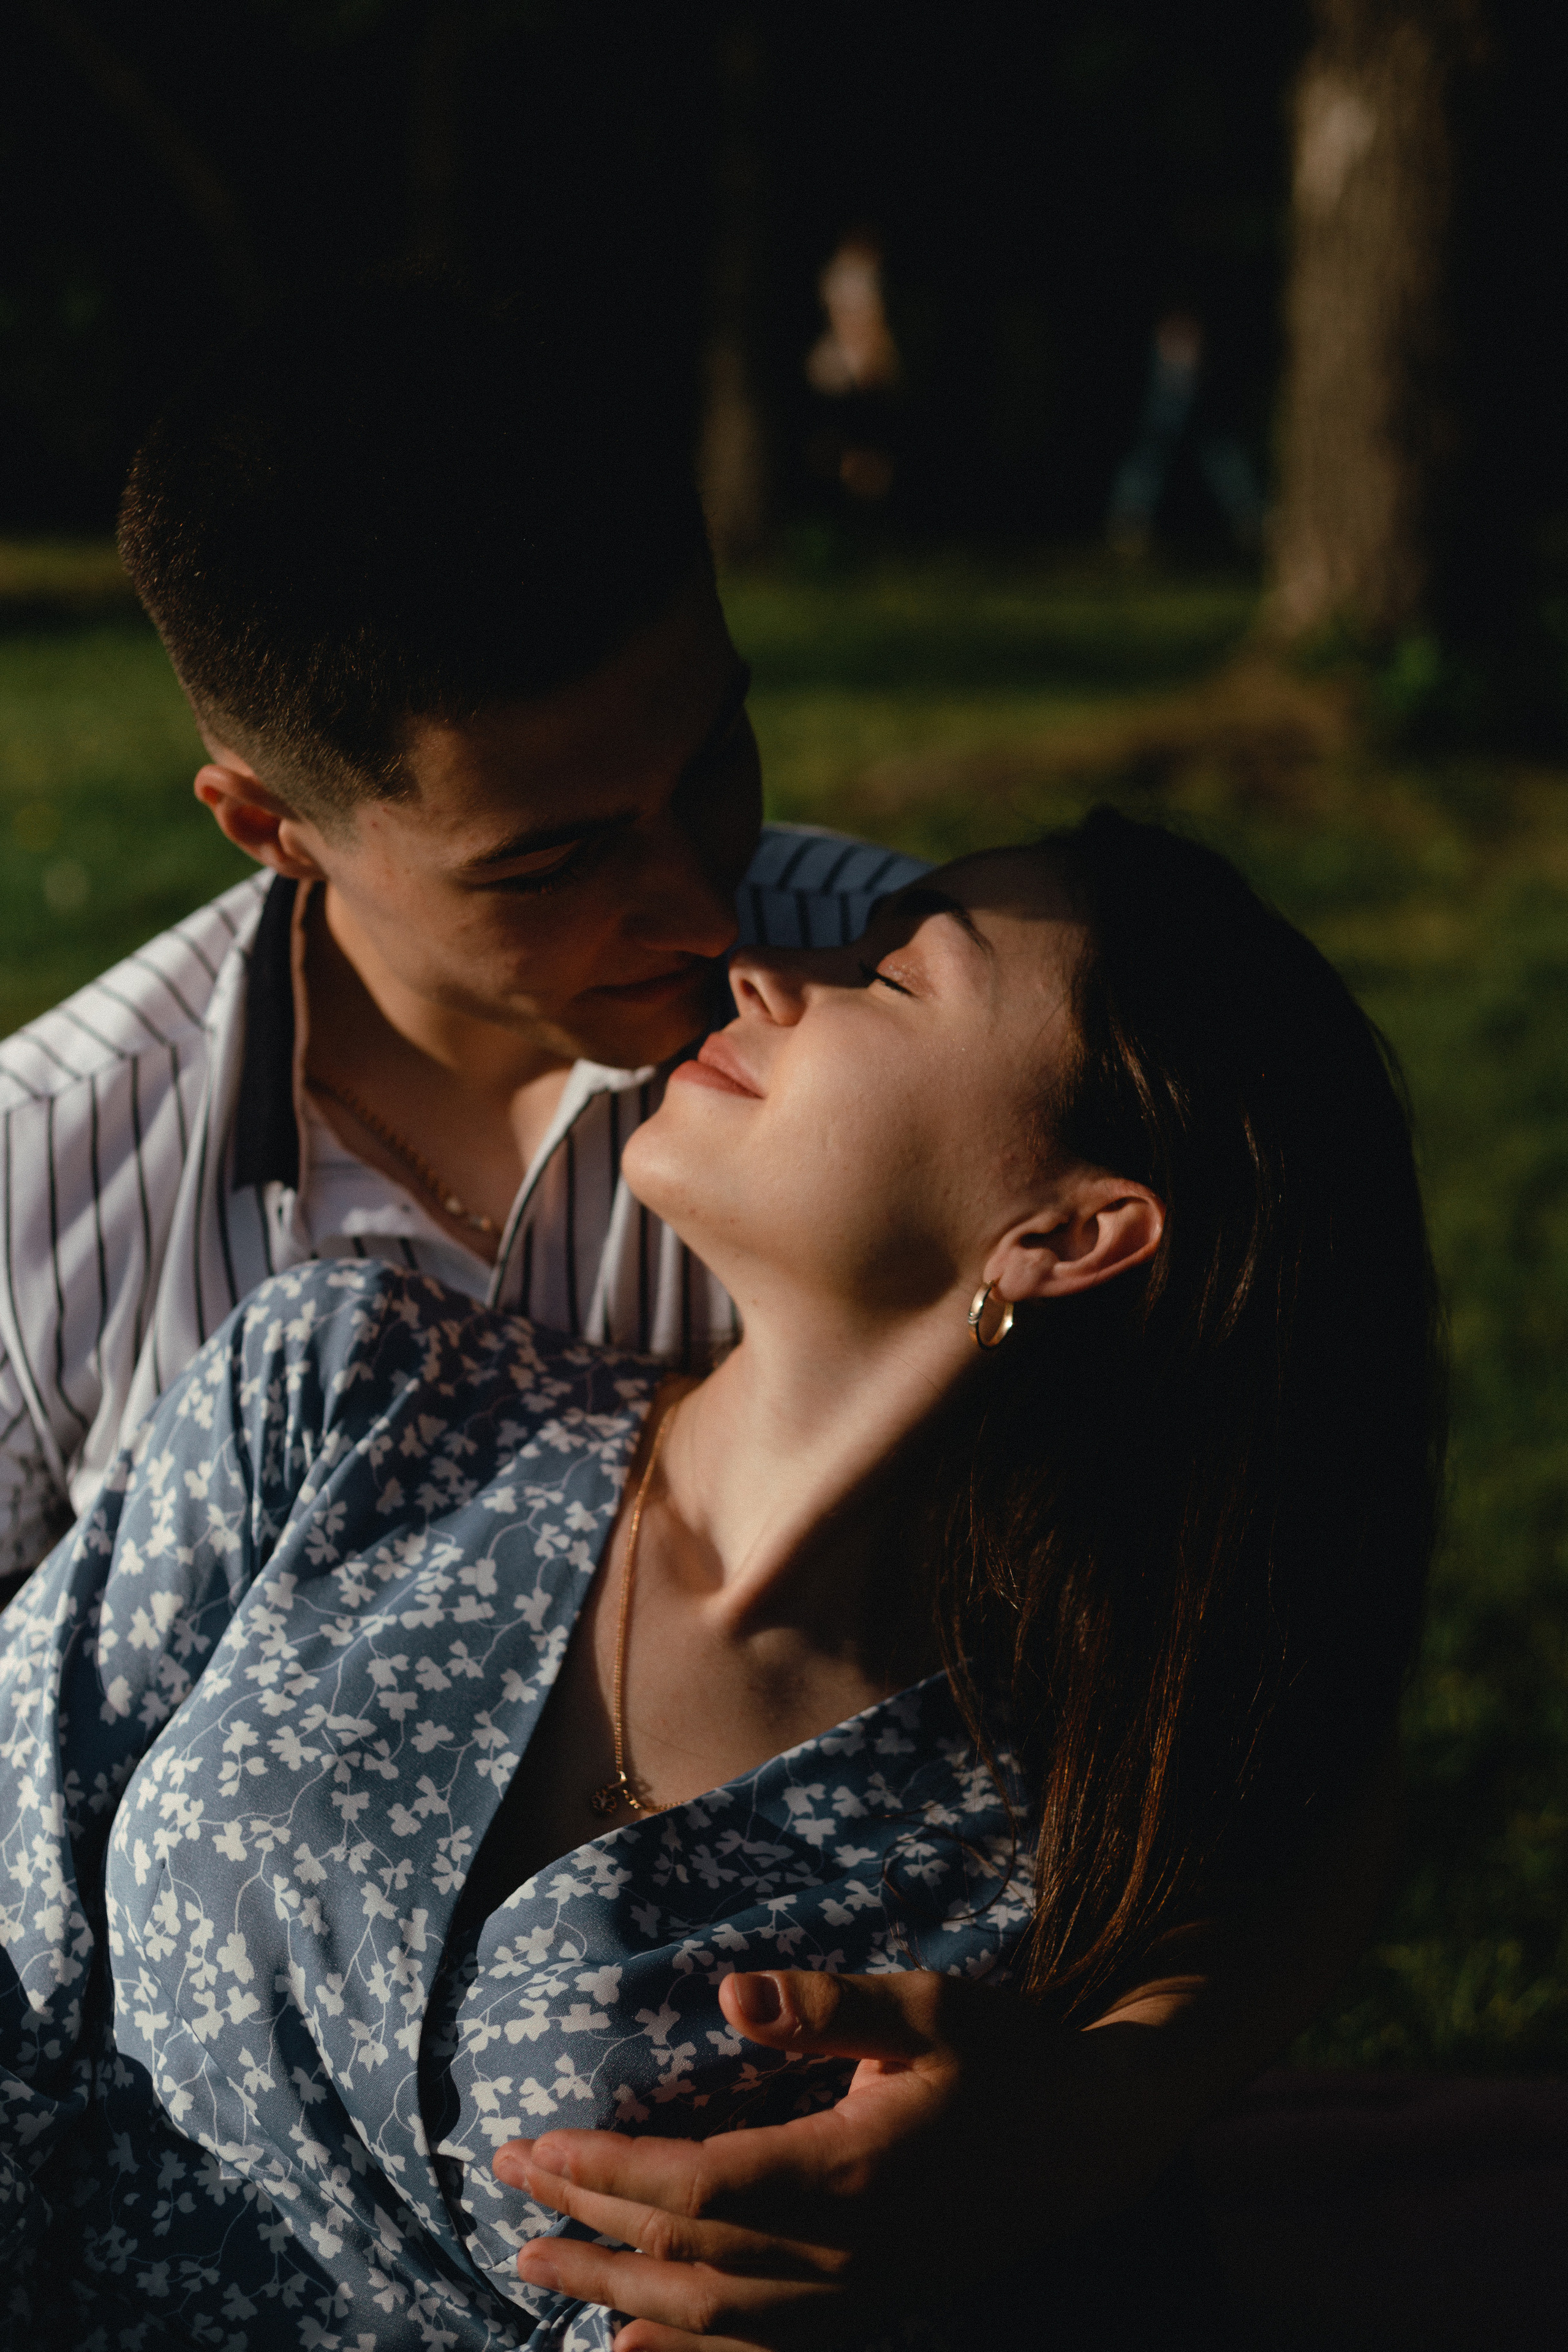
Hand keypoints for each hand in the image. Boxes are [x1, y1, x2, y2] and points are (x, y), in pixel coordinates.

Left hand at [490, 1966, 1171, 2351]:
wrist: (1091, 2141)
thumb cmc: (1008, 2057)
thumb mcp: (928, 2007)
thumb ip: (829, 2005)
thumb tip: (730, 1998)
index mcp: (848, 2174)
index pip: (691, 2187)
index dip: (603, 2170)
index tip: (533, 2142)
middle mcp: (844, 2255)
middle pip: (684, 2255)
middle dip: (584, 2221)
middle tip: (505, 2189)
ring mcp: (857, 2296)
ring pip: (711, 2318)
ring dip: (615, 2292)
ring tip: (538, 2267)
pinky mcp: (869, 2310)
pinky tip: (626, 2349)